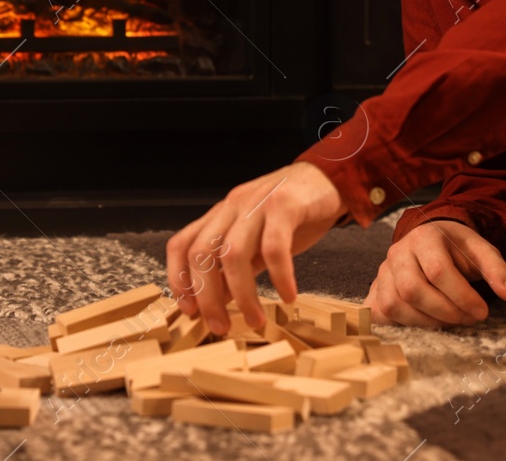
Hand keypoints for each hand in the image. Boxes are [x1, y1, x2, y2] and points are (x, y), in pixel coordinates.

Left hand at [165, 162, 343, 335]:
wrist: (328, 179)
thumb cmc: (292, 213)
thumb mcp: (256, 241)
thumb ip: (236, 267)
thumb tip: (218, 300)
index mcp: (219, 216)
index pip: (181, 245)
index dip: (178, 280)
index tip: (190, 311)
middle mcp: (231, 207)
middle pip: (200, 253)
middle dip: (207, 297)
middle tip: (221, 327)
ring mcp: (255, 204)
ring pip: (232, 254)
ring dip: (242, 295)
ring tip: (257, 320)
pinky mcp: (285, 205)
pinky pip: (274, 247)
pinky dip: (279, 276)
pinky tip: (288, 296)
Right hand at [365, 219, 505, 327]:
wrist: (431, 242)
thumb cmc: (457, 249)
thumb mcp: (481, 251)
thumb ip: (497, 270)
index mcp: (424, 237)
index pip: (438, 270)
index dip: (462, 296)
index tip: (483, 311)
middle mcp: (397, 252)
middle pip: (412, 290)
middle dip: (445, 312)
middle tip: (469, 320)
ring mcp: (382, 272)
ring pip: (395, 305)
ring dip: (427, 322)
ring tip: (451, 322)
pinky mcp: (375, 290)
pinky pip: (380, 313)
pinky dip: (402, 324)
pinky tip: (426, 323)